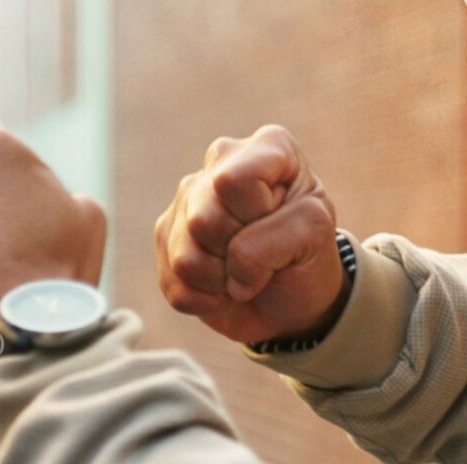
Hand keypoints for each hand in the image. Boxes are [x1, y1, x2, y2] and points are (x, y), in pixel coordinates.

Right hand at [157, 124, 347, 343]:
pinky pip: (176, 284)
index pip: (234, 180)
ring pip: (186, 259)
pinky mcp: (164, 238)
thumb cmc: (306, 256)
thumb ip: (280, 231)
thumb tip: (231, 260)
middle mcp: (217, 165)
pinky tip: (223, 285)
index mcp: (264, 148)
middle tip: (265, 253)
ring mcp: (184, 201)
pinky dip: (208, 299)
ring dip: (224, 281)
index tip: (281, 219)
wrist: (289, 297)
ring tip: (244, 273)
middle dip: (240, 252)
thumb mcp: (315, 235)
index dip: (256, 213)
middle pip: (203, 220)